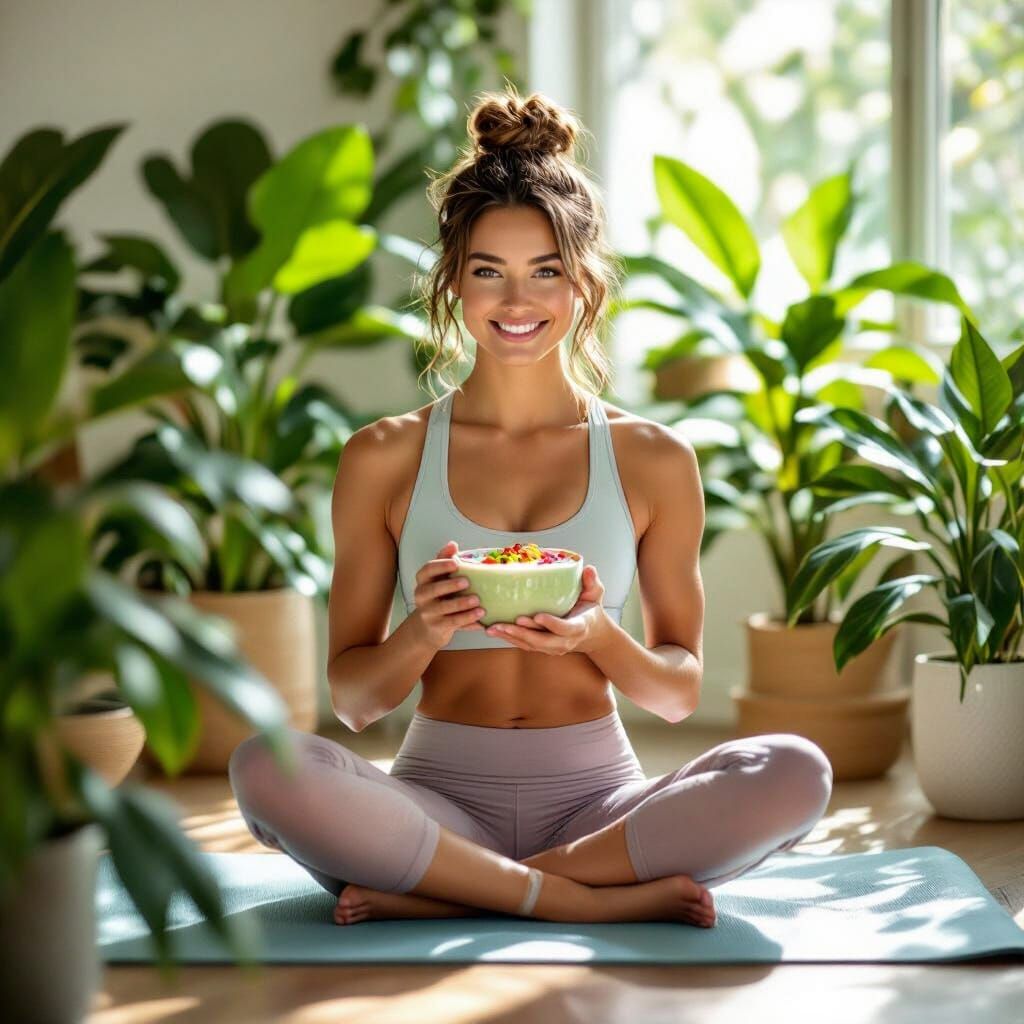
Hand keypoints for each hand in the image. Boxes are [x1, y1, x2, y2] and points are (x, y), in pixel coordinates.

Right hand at [410, 540, 485, 649]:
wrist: (428, 627)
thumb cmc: (438, 596)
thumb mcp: (439, 579)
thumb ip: (445, 561)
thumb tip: (452, 544)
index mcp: (423, 581)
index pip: (427, 570)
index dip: (441, 565)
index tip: (455, 563)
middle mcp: (422, 596)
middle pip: (434, 589)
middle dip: (450, 585)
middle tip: (467, 582)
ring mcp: (428, 613)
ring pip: (444, 608)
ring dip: (461, 604)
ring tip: (477, 600)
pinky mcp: (437, 627)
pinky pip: (453, 622)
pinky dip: (468, 619)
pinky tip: (480, 615)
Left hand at [485, 564, 610, 655]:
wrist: (591, 633)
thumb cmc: (590, 610)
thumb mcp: (595, 595)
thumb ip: (592, 583)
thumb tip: (589, 569)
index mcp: (578, 626)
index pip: (565, 628)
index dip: (551, 624)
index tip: (537, 616)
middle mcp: (565, 641)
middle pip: (543, 641)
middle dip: (524, 633)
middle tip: (508, 623)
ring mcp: (553, 647)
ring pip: (531, 645)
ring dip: (512, 637)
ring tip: (494, 628)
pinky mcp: (543, 648)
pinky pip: (525, 645)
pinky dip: (510, 639)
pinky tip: (495, 631)